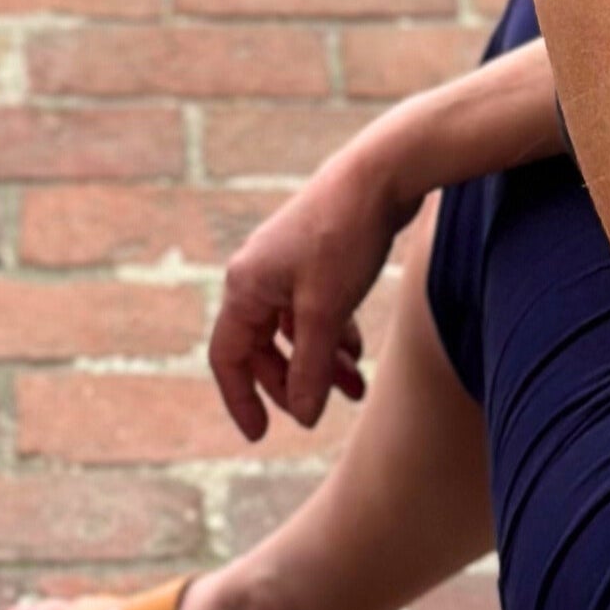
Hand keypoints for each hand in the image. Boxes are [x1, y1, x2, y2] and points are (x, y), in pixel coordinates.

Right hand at [210, 149, 404, 438]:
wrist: (381, 174)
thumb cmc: (345, 239)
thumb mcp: (327, 312)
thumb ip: (312, 367)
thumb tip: (303, 416)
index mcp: (245, 287)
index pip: (228, 358)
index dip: (241, 399)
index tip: (261, 436)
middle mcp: (256, 276)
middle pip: (261, 348)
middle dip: (292, 383)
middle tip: (322, 412)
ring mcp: (285, 265)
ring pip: (293, 331)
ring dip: (319, 363)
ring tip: (356, 390)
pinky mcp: (314, 257)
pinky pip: (312, 311)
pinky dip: (331, 336)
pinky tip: (357, 352)